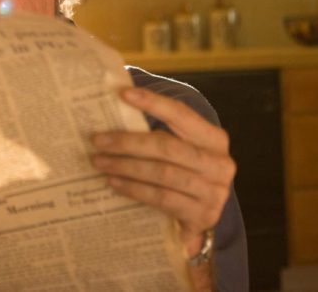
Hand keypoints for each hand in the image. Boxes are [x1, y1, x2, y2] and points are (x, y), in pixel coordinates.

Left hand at [91, 87, 235, 256]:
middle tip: (98, 140)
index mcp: (215, 139)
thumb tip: (118, 109)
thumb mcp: (180, 153)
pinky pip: (161, 197)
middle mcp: (219, 164)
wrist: (200, 223)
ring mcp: (213, 192)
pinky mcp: (201, 215)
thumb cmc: (184, 177)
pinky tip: (114, 183)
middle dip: (128, 142)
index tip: (124, 94)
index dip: (154, 103)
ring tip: (100, 162)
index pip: (182, 115)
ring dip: (126, 167)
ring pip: (162, 173)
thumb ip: (159, 135)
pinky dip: (134, 189)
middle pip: (167, 146)